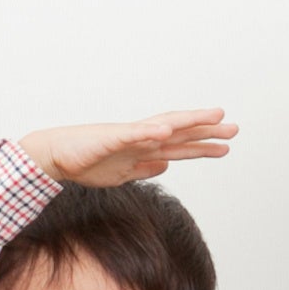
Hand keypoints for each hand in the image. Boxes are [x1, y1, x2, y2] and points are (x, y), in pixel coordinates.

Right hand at [18, 110, 237, 186]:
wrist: (54, 156)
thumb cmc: (85, 161)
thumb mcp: (123, 172)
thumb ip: (145, 167)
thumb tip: (166, 164)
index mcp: (143, 149)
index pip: (179, 146)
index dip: (202, 145)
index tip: (226, 144)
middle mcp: (140, 139)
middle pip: (179, 134)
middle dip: (207, 132)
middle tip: (234, 128)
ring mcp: (127, 137)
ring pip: (163, 127)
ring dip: (187, 123)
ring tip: (212, 117)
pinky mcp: (110, 138)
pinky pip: (132, 133)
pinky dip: (150, 131)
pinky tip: (167, 129)